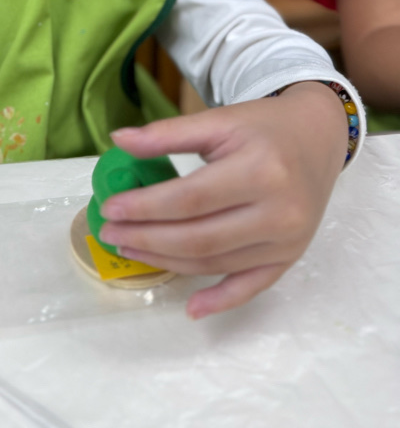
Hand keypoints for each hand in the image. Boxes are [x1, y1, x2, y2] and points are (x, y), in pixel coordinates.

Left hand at [99, 81, 346, 317]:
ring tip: (130, 249)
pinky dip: (220, 300)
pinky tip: (190, 308)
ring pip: (215, 263)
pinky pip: (251, 287)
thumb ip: (168, 132)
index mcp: (260, 170)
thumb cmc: (263, 127)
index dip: (145, 207)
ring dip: (167, 262)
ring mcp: (287, 242)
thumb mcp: (218, 120)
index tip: (110, 208)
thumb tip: (118, 139)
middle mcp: (279, 212)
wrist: (317, 137)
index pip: (190, 199)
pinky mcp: (289, 259)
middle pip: (199, 237)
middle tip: (110, 233)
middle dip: (147, 238)